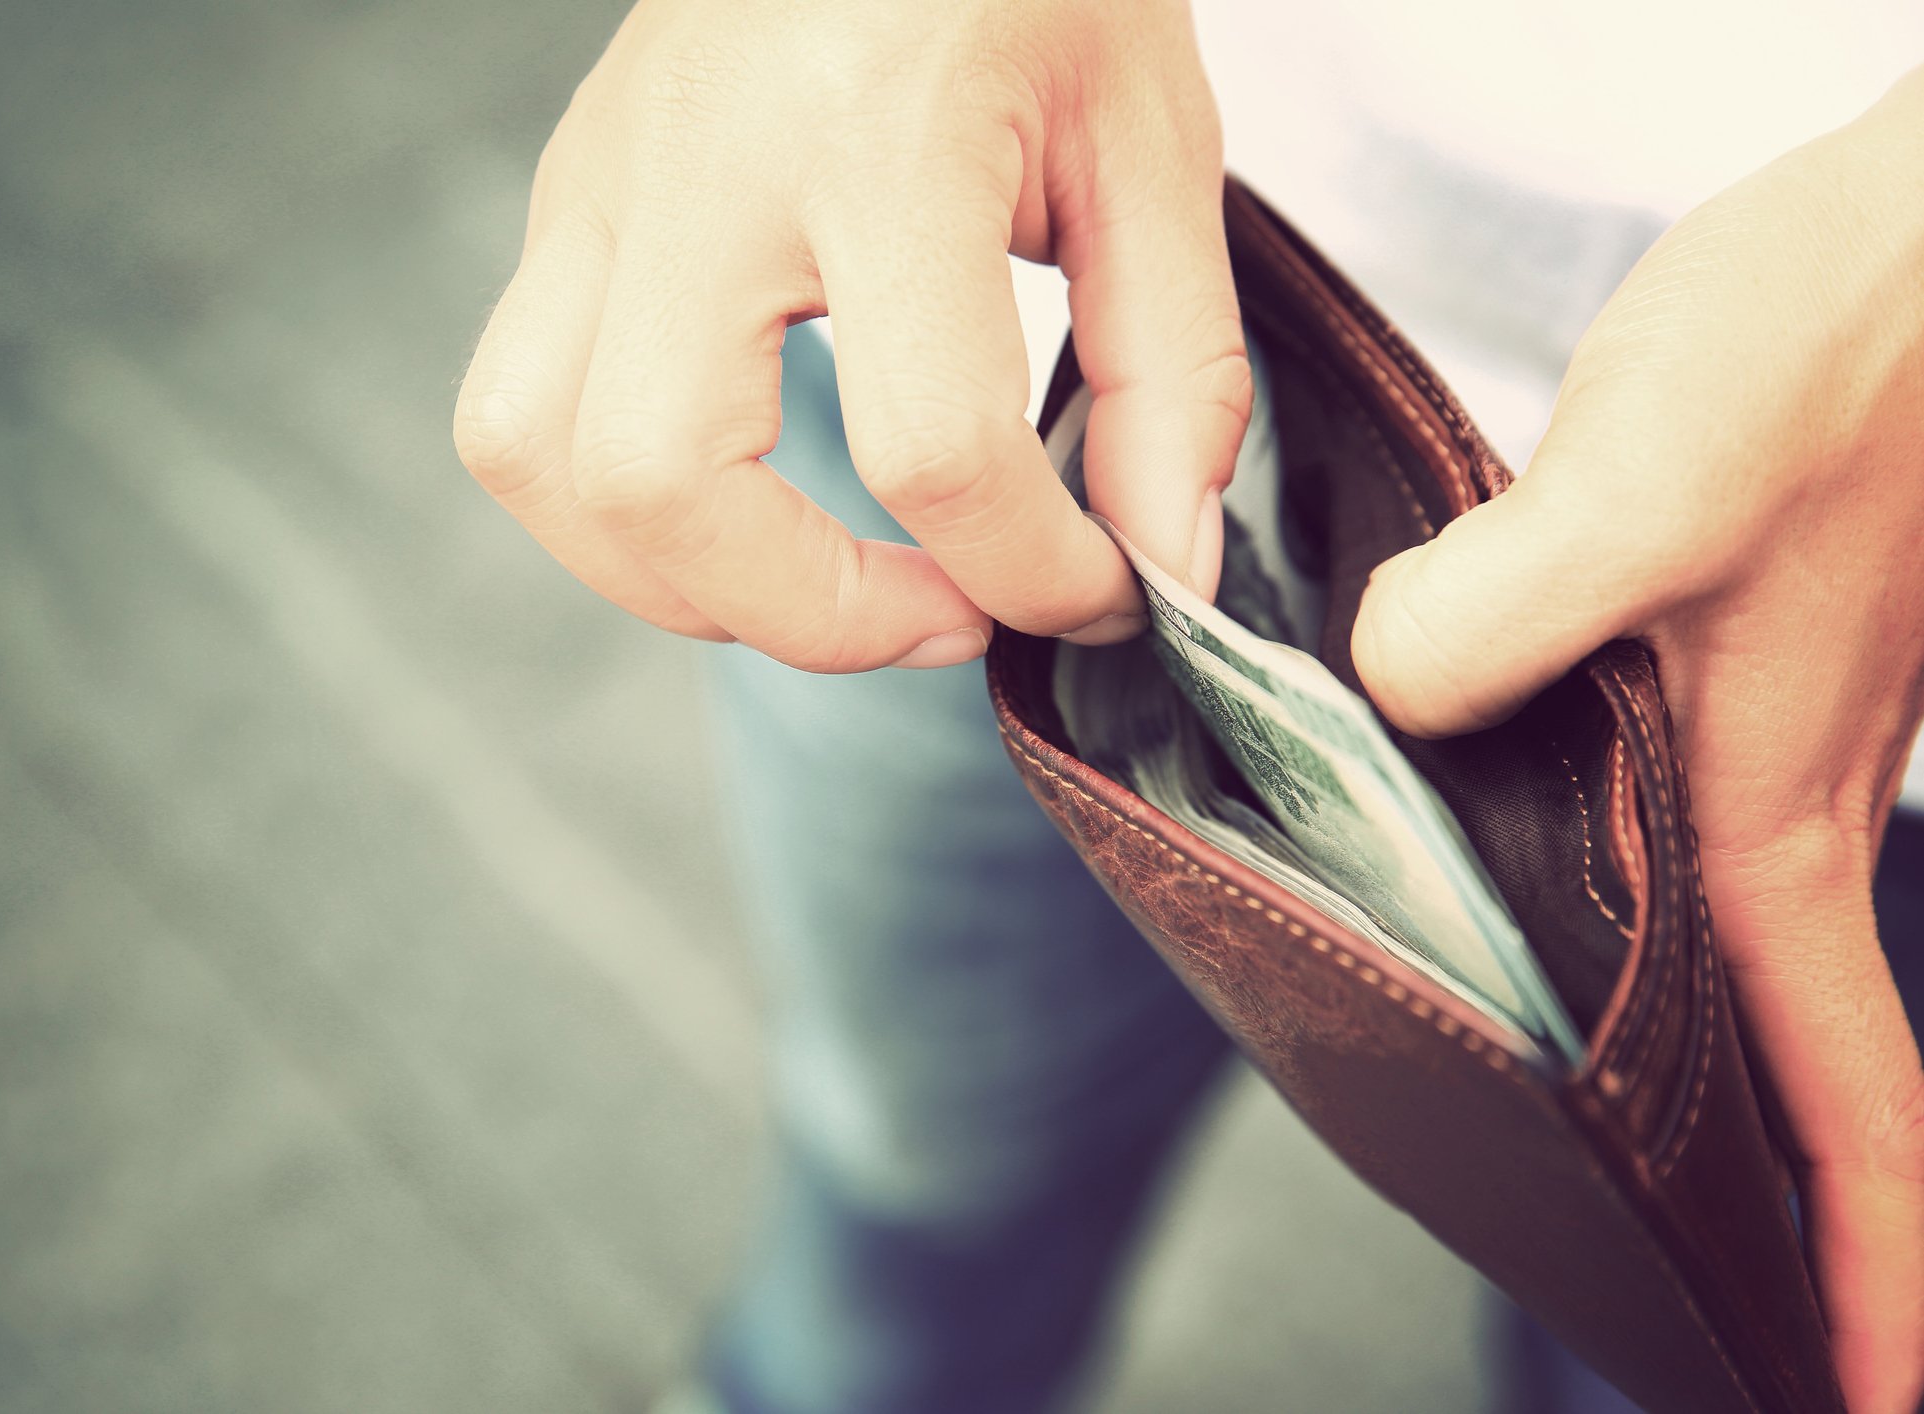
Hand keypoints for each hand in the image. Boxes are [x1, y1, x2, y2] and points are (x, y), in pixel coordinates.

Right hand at [455, 0, 1249, 670]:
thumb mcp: (1152, 140)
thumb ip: (1175, 372)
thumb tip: (1162, 571)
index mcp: (878, 130)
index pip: (931, 446)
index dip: (1032, 572)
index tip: (1100, 586)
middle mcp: (702, 159)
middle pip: (660, 482)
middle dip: (815, 614)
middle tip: (945, 608)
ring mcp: (604, 176)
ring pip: (535, 459)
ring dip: (679, 580)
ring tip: (822, 584)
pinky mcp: (571, 197)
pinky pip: (521, 405)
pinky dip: (621, 504)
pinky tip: (744, 496)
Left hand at [1354, 68, 1923, 1412]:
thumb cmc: (1851, 336)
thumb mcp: (1655, 477)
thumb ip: (1501, 614)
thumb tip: (1376, 697)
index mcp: (1776, 812)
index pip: (1852, 1101)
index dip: (1870, 1271)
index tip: (1866, 1401)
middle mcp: (1783, 795)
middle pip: (1798, 1063)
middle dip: (1791, 1212)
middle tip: (1740, 1335)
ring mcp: (1775, 726)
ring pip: (1737, 953)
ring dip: (1724, 1077)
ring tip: (1654, 1179)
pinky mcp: (1740, 646)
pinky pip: (1693, 830)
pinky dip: (1649, 908)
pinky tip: (1564, 894)